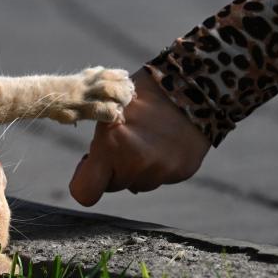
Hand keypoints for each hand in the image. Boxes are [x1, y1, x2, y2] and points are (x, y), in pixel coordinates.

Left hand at [69, 68, 210, 205]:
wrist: (193, 86)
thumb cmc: (145, 93)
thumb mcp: (111, 110)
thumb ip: (101, 144)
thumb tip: (92, 167)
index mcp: (112, 147)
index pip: (85, 192)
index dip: (84, 181)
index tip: (89, 165)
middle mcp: (136, 164)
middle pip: (114, 185)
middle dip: (114, 168)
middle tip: (123, 141)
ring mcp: (161, 171)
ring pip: (139, 182)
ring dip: (138, 167)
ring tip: (148, 137)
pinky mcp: (181, 172)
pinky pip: (161, 177)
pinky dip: (160, 164)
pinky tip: (165, 141)